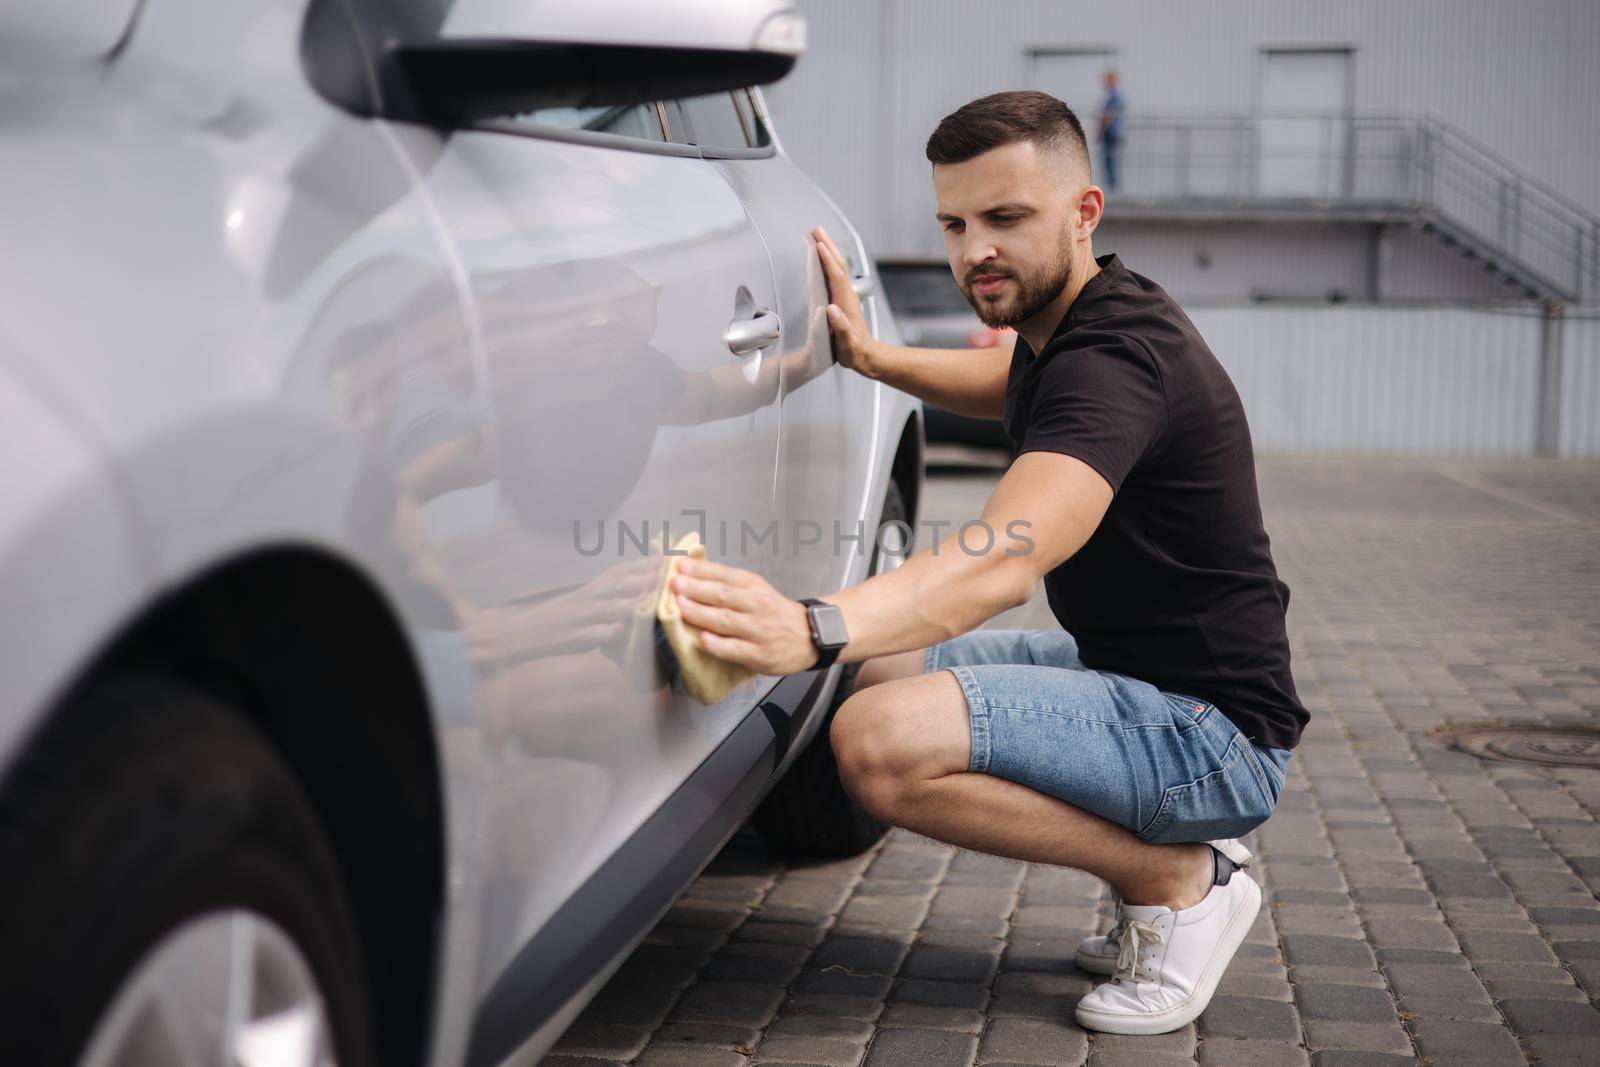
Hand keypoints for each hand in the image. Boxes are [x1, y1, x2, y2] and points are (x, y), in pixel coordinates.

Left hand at [669, 556, 819, 675]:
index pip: (725, 575)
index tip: (680, 566)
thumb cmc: (775, 613)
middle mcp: (757, 605)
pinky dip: (717, 644)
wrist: (809, 636)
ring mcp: (758, 630)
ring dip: (700, 613)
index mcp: (754, 586)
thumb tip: (694, 572)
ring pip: (726, 620)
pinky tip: (702, 639)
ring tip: (680, 606)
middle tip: (675, 584)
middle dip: (696, 589)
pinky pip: (735, 649)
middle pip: (723, 595)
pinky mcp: (759, 654)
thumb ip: (729, 584)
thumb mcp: (757, 590)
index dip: (702, 570)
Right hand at [811, 225, 878, 378]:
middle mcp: (847, 295)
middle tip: (815, 229)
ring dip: (828, 250)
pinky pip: (835, 274)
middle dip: (827, 246)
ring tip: (817, 236)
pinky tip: (822, 258)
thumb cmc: (854, 351)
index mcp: (846, 303)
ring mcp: (846, 296)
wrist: (866, 355)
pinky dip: (828, 262)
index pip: (836, 276)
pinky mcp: (843, 299)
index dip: (827, 260)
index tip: (818, 245)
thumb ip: (841, 327)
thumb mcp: (847, 343)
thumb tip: (832, 310)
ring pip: (837, 267)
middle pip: (837, 265)